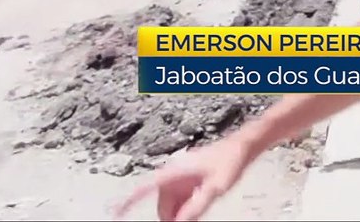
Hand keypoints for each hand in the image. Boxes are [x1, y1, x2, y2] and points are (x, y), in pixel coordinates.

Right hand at [114, 137, 250, 220]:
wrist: (242, 146)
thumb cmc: (230, 159)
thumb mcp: (215, 187)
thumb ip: (196, 206)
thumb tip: (180, 221)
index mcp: (173, 172)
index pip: (143, 190)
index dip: (127, 202)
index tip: (116, 213)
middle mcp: (173, 173)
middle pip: (163, 206)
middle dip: (172, 217)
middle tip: (190, 219)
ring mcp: (181, 177)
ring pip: (173, 205)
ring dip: (181, 212)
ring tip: (199, 210)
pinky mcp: (188, 179)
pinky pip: (182, 199)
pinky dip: (188, 206)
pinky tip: (201, 204)